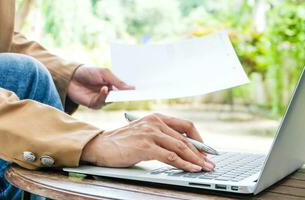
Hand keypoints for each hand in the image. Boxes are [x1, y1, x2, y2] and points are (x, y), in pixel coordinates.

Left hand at [68, 65, 133, 108]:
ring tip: (113, 87)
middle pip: (120, 96)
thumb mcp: (105, 73)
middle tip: (133, 92)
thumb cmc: (88, 72)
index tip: (140, 88)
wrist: (71, 77)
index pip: (124, 88)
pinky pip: (102, 102)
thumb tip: (132, 88)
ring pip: (112, 101)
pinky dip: (104, 96)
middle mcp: (109, 93)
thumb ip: (117, 81)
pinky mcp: (94, 104)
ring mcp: (102, 99)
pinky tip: (104, 89)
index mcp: (113, 84)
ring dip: (113, 95)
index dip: (131, 89)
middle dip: (126, 94)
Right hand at [81, 113, 215, 171]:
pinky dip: (183, 164)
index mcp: (156, 117)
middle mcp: (155, 122)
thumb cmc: (121, 141)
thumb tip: (182, 148)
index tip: (206, 150)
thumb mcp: (143, 132)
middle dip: (201, 152)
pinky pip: (170, 156)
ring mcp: (150, 134)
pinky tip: (191, 168)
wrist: (101, 145)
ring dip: (195, 159)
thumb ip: (160, 135)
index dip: (199, 139)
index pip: (185, 125)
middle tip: (210, 162)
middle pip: (185, 138)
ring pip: (180, 147)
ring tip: (205, 167)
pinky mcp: (145, 146)